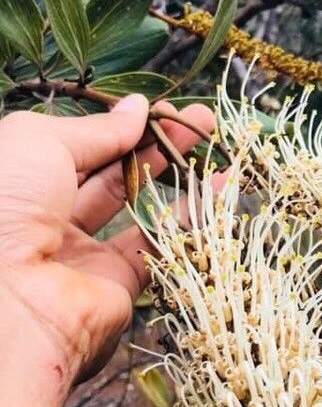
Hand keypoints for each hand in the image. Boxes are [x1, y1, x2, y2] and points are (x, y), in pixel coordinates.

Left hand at [0, 95, 213, 388]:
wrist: (8, 298)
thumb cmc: (6, 205)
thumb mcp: (39, 143)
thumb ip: (96, 129)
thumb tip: (137, 109)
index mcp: (23, 181)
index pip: (81, 146)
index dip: (122, 126)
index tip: (160, 110)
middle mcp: (52, 217)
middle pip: (114, 174)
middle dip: (157, 145)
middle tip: (199, 122)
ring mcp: (86, 254)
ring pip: (140, 209)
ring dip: (177, 179)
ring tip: (213, 149)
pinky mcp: (118, 285)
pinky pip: (159, 246)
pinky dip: (190, 219)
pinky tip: (216, 191)